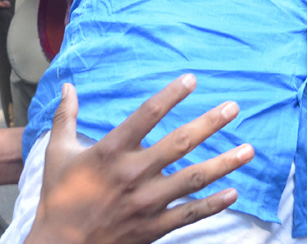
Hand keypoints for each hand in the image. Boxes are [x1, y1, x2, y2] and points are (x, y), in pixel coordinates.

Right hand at [26, 75, 253, 243]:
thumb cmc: (59, 197)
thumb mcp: (57, 152)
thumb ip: (66, 117)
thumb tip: (68, 86)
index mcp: (110, 151)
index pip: (147, 114)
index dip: (171, 95)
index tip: (192, 79)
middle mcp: (133, 173)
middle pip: (179, 143)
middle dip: (209, 123)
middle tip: (233, 108)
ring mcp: (146, 202)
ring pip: (193, 178)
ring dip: (224, 163)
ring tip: (249, 150)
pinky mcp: (153, 227)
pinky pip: (190, 213)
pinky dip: (213, 204)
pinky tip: (233, 192)